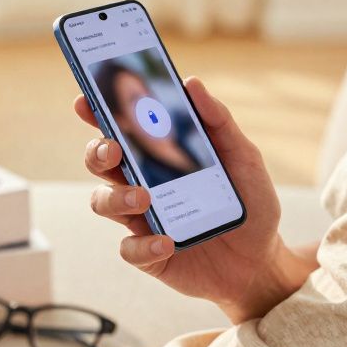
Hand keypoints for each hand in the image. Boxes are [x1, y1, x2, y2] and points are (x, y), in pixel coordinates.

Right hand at [76, 76, 296, 321]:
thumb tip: (191, 84)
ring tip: (143, 197)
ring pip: (103, 202)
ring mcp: (142, 219)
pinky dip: (144, 245)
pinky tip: (167, 242)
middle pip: (101, 161)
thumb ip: (218, 122)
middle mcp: (143, 183)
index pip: (121, 128)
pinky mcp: (149, 254)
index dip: (97, 112)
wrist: (260, 262)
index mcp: (159, 155)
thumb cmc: (249, 204)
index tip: (85, 100)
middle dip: (98, 151)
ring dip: (116, 196)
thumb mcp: (244, 158)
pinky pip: (129, 249)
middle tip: (113, 149)